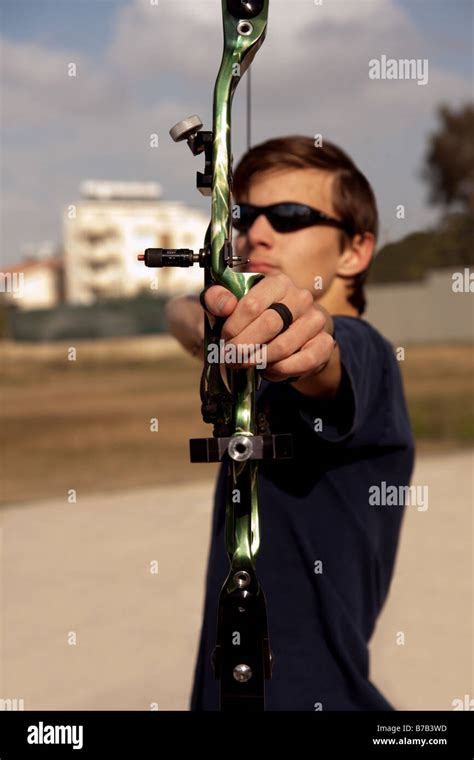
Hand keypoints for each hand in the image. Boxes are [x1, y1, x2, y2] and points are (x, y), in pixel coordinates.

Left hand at [201, 273, 335, 381]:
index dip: (233, 327)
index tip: (224, 340)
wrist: (293, 330)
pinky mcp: (324, 342)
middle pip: (269, 325)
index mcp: (277, 282)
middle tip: (231, 358)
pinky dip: (280, 370)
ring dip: (260, 360)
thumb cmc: (258, 316)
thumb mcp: (232, 304)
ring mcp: (315, 320)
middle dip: (244, 346)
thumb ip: (218, 299)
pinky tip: (269, 369)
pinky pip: (302, 362)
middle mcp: (301, 298)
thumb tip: (225, 306)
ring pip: (283, 346)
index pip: (252, 305)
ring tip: (248, 363)